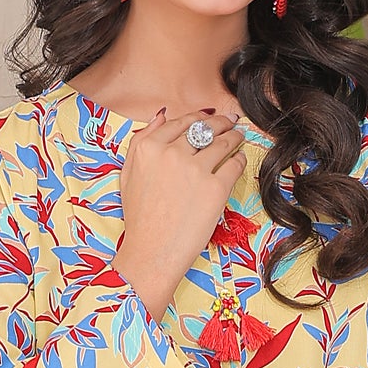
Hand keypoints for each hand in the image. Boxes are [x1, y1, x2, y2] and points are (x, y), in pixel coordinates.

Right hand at [115, 105, 244, 317]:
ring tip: (239, 137)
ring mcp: (195, 170)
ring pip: (223, 142)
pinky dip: (240, 159)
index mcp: (149, 148)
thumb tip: (161, 116)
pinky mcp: (216, 188)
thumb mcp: (128, 174)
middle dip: (221, 122)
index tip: (209, 117)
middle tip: (231, 121)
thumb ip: (141, 141)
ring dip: (234, 136)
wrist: (152, 251)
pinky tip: (240, 159)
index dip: (199, 117)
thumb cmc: (139, 218)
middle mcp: (172, 153)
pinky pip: (234, 164)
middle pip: (204, 128)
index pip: (182, 122)